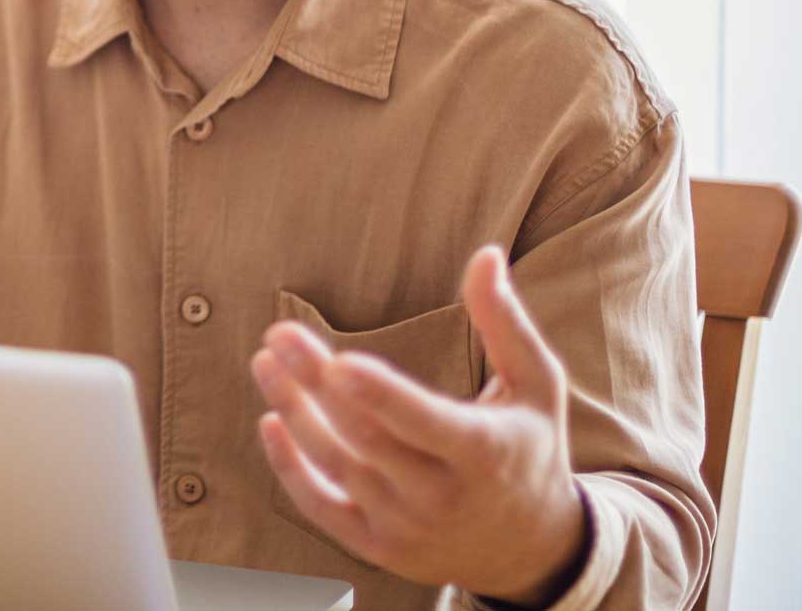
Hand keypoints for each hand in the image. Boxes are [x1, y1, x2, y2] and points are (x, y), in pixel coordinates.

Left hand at [250, 246, 587, 605]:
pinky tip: (271, 420)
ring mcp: (406, 526)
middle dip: (316, 383)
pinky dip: (290, 468)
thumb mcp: (535, 384)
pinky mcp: (378, 546)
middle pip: (365, 437)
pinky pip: (322, 507)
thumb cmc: (529, 446)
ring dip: (294, 412)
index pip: (423, 423)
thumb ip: (504, 321)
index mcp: (484, 452)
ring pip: (336, 466)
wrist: (530, 547)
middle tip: (279, 334)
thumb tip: (487, 254)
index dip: (380, 394)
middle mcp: (441, 496)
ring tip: (265, 362)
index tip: (338, 360)